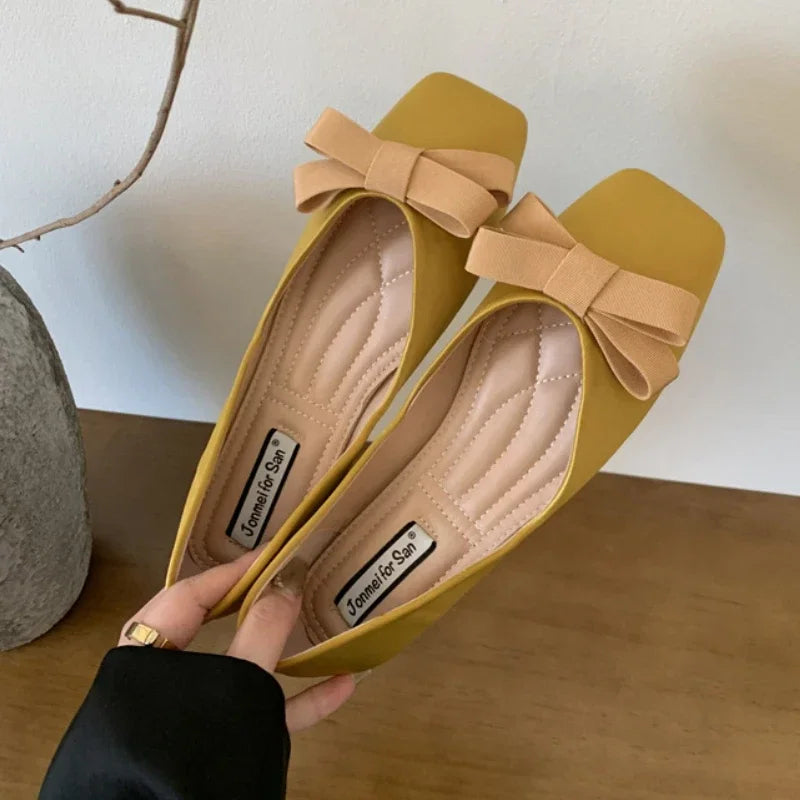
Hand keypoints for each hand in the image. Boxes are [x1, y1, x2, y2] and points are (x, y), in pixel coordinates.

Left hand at [119, 554, 355, 731]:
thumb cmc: (190, 750)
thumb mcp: (235, 684)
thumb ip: (263, 630)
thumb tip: (291, 576)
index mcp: (146, 659)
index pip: (187, 595)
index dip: (233, 570)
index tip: (277, 552)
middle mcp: (162, 683)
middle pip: (210, 629)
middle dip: (253, 603)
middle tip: (288, 577)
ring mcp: (189, 716)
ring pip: (237, 671)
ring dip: (282, 651)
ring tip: (316, 622)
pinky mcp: (214, 745)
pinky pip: (255, 713)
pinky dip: (294, 700)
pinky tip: (341, 686)